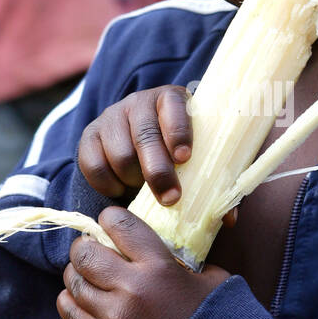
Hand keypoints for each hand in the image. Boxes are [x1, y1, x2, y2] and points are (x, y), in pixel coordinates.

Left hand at [56, 206, 231, 318]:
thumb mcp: (209, 278)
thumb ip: (183, 258)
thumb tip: (165, 246)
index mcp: (159, 266)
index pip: (119, 224)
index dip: (109, 218)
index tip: (108, 223)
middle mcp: (132, 288)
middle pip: (84, 253)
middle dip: (84, 248)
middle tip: (91, 251)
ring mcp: (114, 317)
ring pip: (73, 282)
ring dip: (76, 274)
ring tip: (86, 275)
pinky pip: (69, 312)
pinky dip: (70, 300)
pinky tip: (79, 297)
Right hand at [77, 84, 237, 226]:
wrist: (141, 146)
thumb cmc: (180, 153)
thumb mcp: (202, 159)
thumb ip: (216, 182)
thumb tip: (229, 218)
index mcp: (172, 100)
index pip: (173, 107)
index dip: (178, 132)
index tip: (185, 158)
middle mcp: (139, 102)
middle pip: (144, 136)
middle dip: (158, 171)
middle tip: (171, 199)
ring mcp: (111, 117)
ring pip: (119, 154)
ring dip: (133, 179)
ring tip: (144, 188)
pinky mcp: (89, 135)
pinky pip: (93, 165)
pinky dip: (108, 185)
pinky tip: (122, 189)